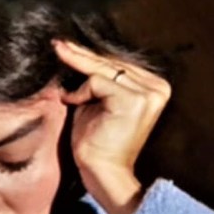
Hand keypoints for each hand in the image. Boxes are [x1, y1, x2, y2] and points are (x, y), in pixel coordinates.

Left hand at [53, 39, 170, 213]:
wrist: (102, 170)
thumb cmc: (95, 140)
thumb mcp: (96, 103)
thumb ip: (95, 81)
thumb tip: (75, 53)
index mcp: (153, 86)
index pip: (117, 62)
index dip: (90, 56)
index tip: (66, 46)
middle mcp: (157, 87)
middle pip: (111, 62)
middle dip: (80, 53)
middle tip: (56, 43)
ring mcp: (149, 93)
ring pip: (103, 68)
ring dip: (78, 70)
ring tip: (59, 64)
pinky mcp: (134, 100)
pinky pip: (98, 82)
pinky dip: (81, 91)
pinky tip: (72, 102)